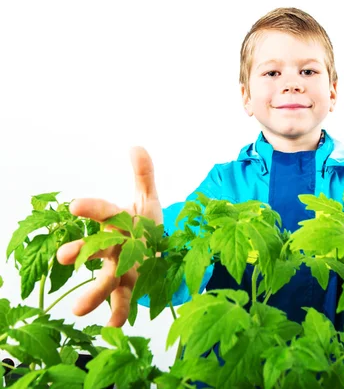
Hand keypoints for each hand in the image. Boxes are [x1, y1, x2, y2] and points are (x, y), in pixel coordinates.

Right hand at [56, 147, 161, 326]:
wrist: (152, 250)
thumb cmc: (143, 225)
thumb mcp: (148, 199)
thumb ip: (143, 175)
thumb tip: (136, 146)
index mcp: (117, 222)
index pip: (104, 212)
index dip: (92, 208)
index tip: (76, 206)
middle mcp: (114, 246)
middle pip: (97, 248)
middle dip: (81, 251)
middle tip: (63, 256)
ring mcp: (121, 268)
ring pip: (106, 279)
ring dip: (93, 293)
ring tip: (77, 310)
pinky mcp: (132, 285)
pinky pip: (125, 300)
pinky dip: (119, 312)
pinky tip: (115, 324)